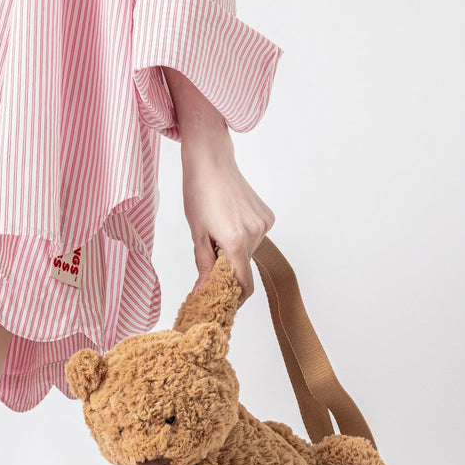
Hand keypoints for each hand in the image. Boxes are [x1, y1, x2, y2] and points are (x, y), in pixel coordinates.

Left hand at [180, 129, 274, 307]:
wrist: (211, 161)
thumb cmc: (200, 193)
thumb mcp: (197, 235)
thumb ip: (204, 267)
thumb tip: (202, 292)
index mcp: (236, 242)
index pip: (243, 283)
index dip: (235, 298)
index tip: (225, 303)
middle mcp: (255, 234)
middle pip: (243, 267)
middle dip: (228, 268)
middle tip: (210, 255)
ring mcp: (264, 224)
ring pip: (249, 252)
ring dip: (234, 251)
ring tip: (219, 230)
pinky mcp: (267, 216)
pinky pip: (255, 237)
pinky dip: (243, 237)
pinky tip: (231, 221)